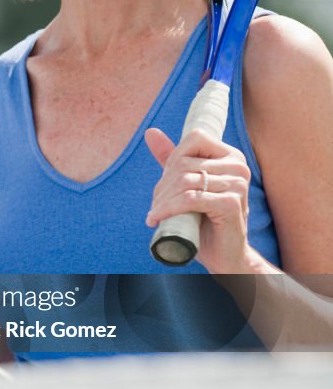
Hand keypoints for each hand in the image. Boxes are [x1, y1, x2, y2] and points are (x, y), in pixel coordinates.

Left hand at [144, 126, 258, 273]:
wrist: (225, 256)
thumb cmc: (205, 221)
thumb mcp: (187, 186)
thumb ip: (172, 159)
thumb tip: (150, 132)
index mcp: (231, 156)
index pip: (194, 138)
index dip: (173, 159)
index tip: (165, 184)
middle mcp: (238, 166)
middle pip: (185, 163)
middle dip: (163, 186)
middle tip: (156, 205)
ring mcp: (238, 184)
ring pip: (185, 181)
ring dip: (163, 199)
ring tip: (155, 214)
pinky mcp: (231, 204)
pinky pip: (189, 199)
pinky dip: (168, 209)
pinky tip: (156, 219)